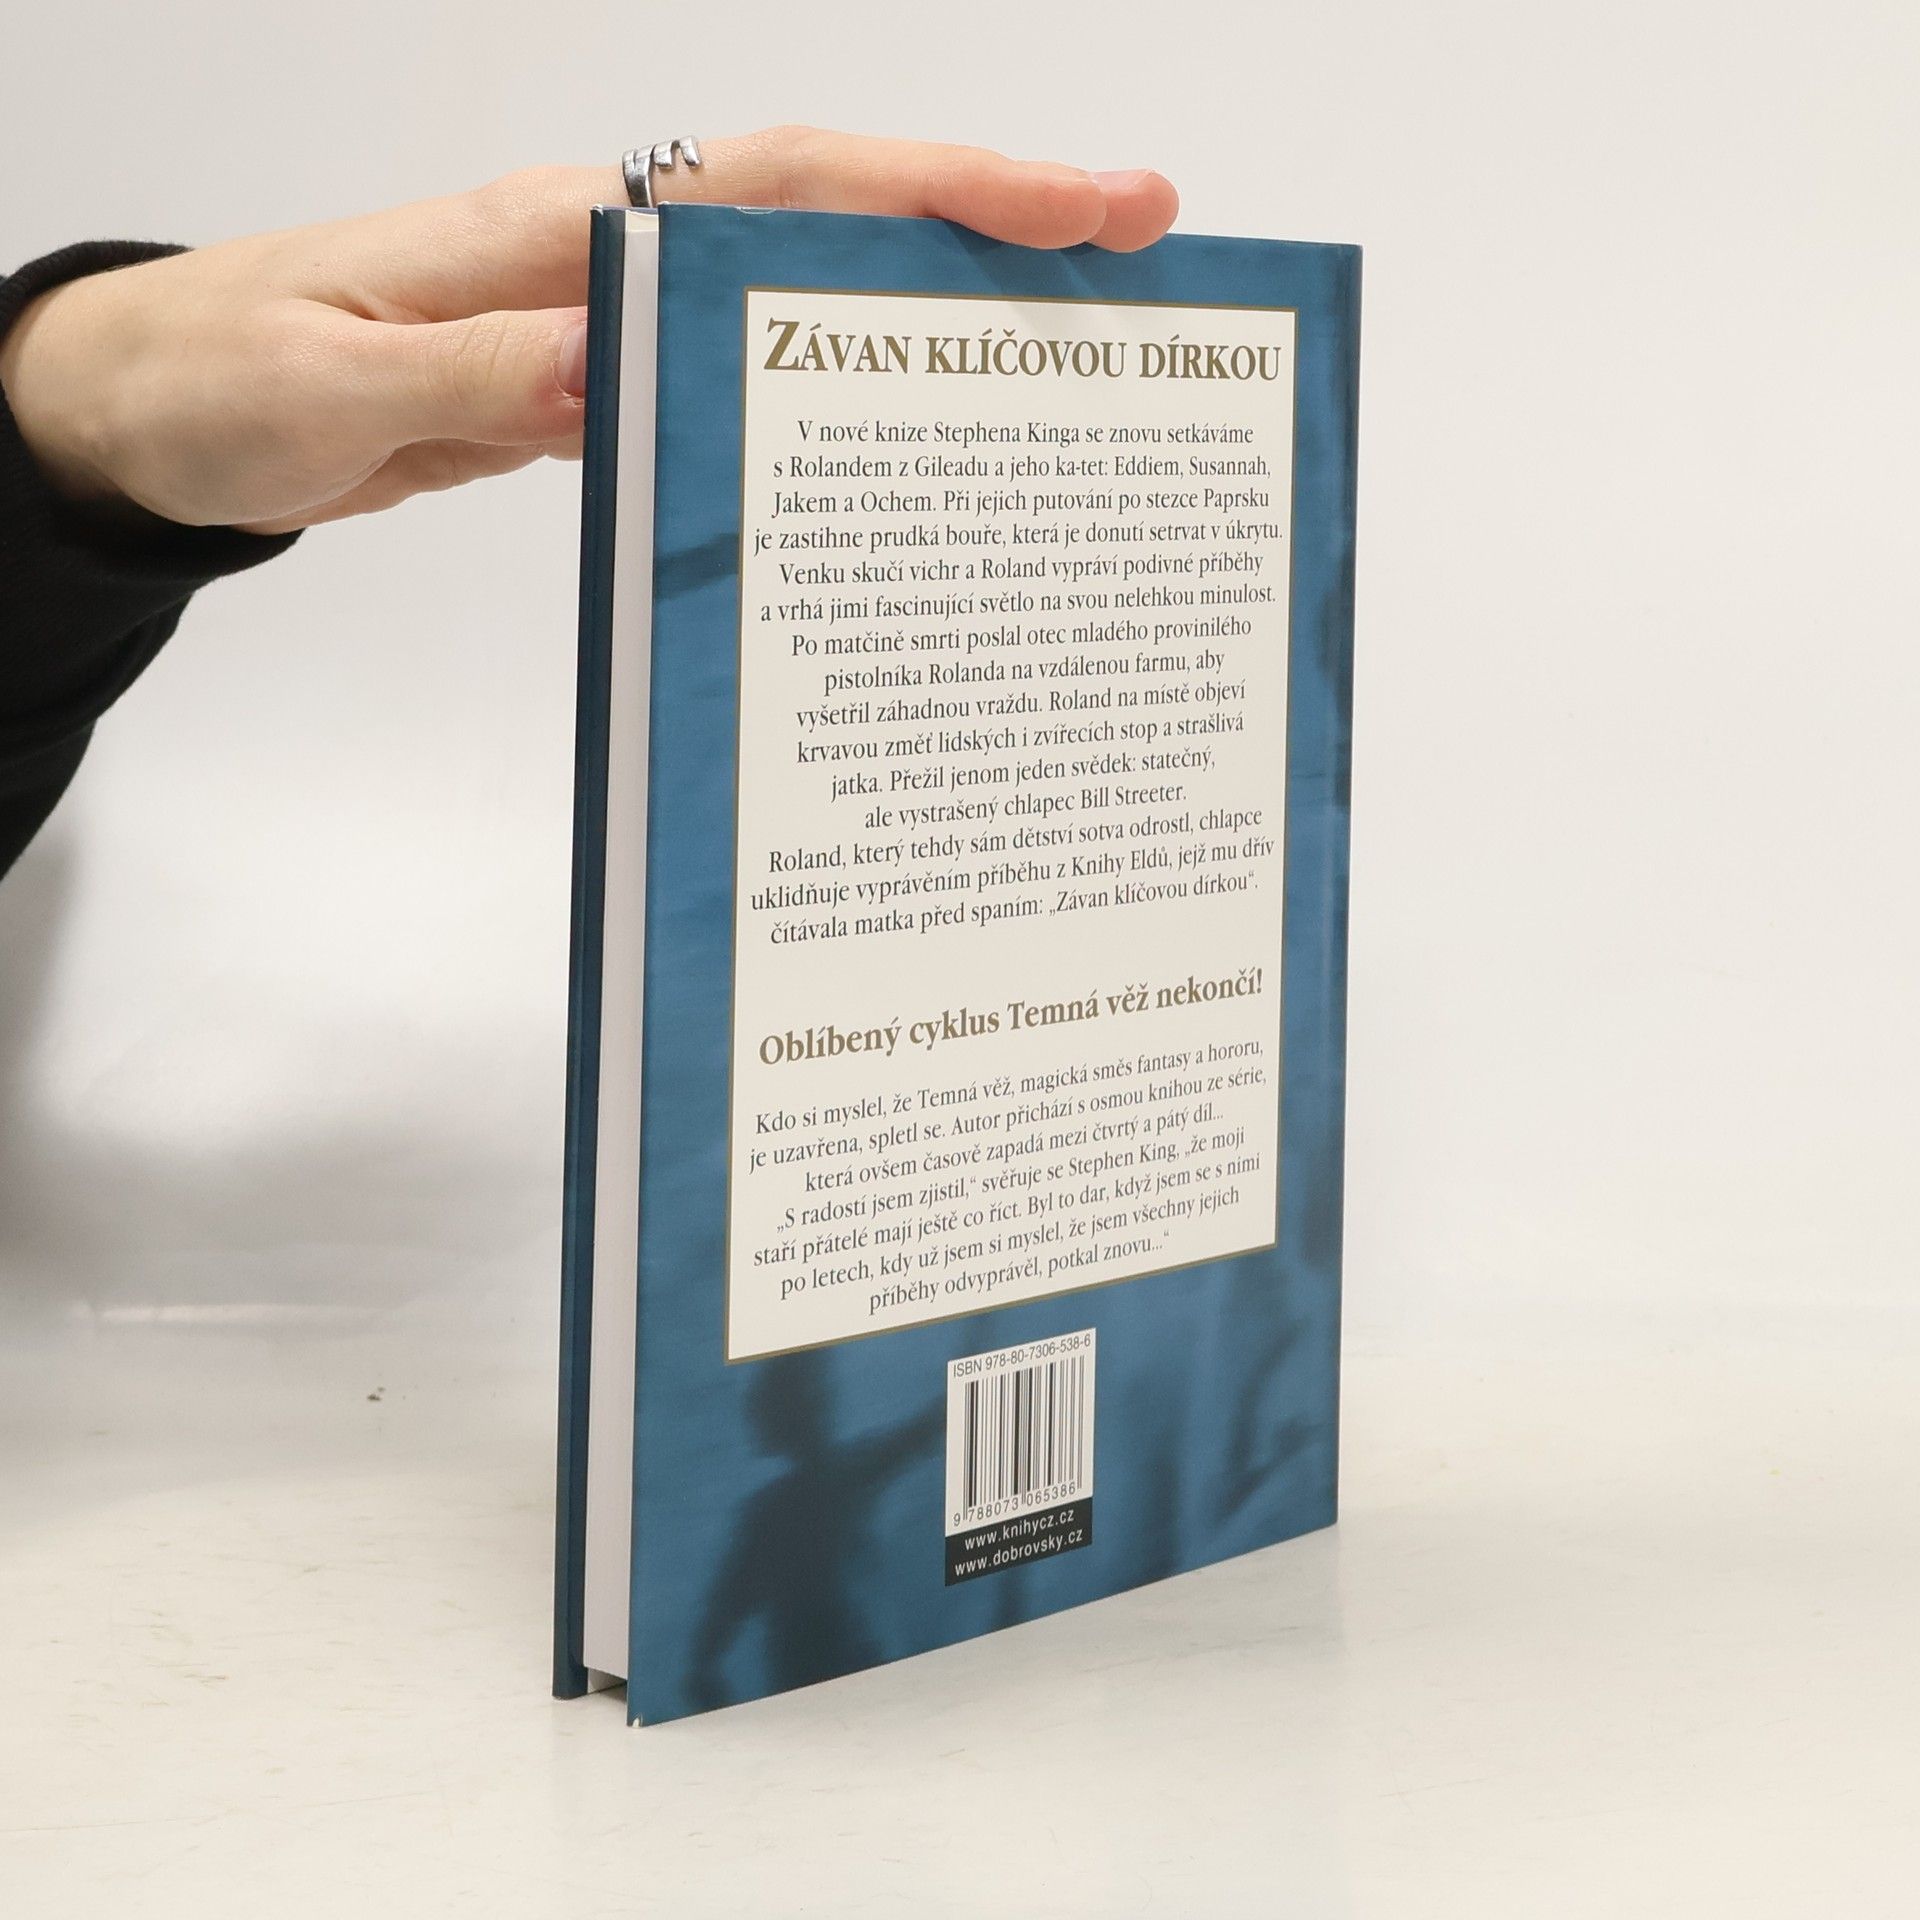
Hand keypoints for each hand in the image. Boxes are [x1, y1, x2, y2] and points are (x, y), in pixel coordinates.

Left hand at [0, 130, 1177, 535]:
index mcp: (553, 231)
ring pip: (801, 298)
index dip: (936, 190)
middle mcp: (602, 255)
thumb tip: (630, 360)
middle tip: (1141, 251)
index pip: (777, 188)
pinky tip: (899, 438)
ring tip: (1066, 348)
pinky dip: (831, 394)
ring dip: (931, 310)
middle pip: (829, 219)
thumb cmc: (221, 380)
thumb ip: (480, 373)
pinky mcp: (592, 384)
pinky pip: (739, 376)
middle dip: (990, 226)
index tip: (1080, 206)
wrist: (156, 408)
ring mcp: (607, 317)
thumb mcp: (328, 384)